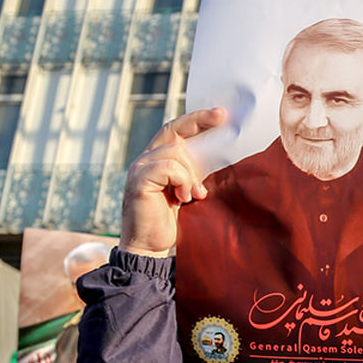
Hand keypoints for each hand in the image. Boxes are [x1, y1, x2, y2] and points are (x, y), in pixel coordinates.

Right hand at [120, 108, 225, 256]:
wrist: (150, 248)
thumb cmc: (170, 223)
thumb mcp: (188, 192)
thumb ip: (195, 174)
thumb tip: (220, 158)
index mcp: (157, 160)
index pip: (175, 130)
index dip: (196, 119)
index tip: (220, 113)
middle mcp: (145, 160)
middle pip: (173, 131)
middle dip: (199, 122)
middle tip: (222, 119)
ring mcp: (140, 168)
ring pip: (174, 151)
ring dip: (191, 173)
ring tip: (195, 195)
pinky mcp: (139, 180)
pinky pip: (168, 167)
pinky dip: (182, 181)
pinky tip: (184, 198)